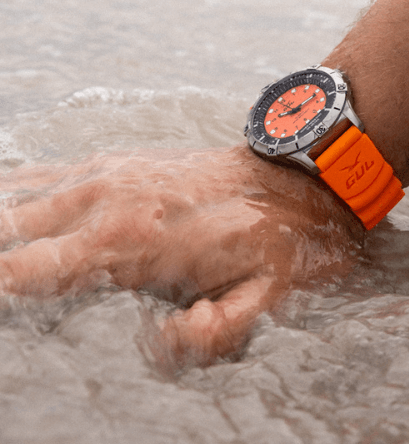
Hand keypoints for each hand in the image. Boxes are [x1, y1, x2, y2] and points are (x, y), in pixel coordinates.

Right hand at [0, 145, 363, 365]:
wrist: (290, 182)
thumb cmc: (269, 242)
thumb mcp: (257, 302)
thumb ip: (210, 334)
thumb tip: (168, 336)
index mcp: (132, 238)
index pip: (26, 269)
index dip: (3, 289)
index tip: (6, 307)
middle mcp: (110, 198)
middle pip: (12, 228)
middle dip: (3, 261)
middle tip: (13, 288)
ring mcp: (112, 172)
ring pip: (23, 196)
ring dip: (10, 226)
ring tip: (13, 256)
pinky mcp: (120, 161)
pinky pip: (51, 173)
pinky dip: (24, 193)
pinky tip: (19, 211)